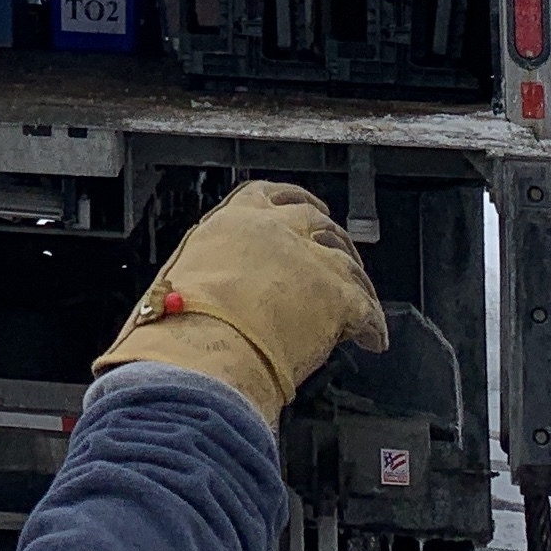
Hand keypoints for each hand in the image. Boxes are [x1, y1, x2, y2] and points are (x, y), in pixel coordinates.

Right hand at [91, 182, 386, 415]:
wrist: (199, 355)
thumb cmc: (176, 330)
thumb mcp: (179, 283)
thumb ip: (204, 279)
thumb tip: (198, 301)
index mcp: (230, 223)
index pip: (267, 195)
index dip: (290, 202)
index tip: (303, 207)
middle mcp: (274, 230)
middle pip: (315, 221)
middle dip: (330, 236)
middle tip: (338, 251)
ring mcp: (310, 260)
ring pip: (347, 261)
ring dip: (356, 279)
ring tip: (361, 298)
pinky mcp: (338, 296)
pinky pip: (367, 308)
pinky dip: (373, 325)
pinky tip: (374, 339)